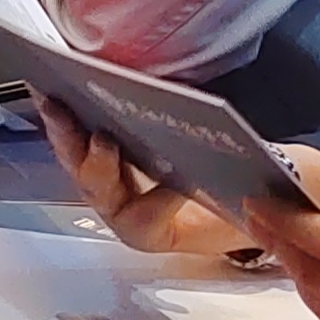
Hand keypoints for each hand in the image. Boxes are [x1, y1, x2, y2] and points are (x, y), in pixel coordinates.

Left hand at [36, 98, 319, 256]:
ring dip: (67, 134)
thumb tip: (266, 174)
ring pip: (78, 166)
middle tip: (100, 136)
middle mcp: (121, 215)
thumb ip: (248, 198)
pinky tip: (53, 87)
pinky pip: (74, 144)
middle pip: (101, 193)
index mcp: (156, 232)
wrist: (221, 200)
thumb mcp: (251, 205)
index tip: (178, 184)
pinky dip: (65, 118)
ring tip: (56, 99)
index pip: (147, 223)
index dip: (159, 204)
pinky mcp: (94, 164)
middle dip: (97, 165)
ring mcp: (104, 190)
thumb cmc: (236, 198)